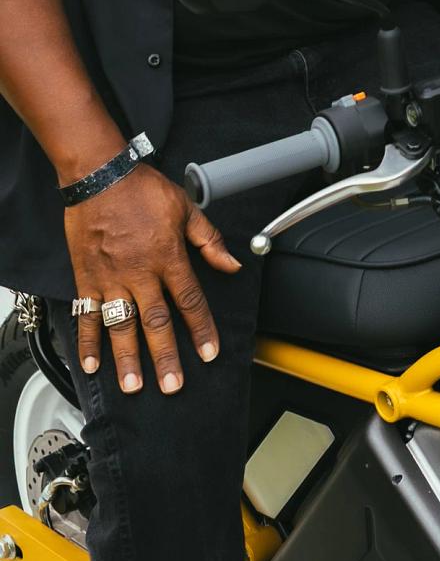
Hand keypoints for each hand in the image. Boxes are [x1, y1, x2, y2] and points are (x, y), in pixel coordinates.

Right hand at [63, 164, 240, 394]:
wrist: (100, 175)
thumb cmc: (143, 189)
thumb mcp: (186, 207)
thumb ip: (209, 240)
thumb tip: (232, 264)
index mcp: (168, 256)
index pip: (190, 300)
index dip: (201, 329)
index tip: (208, 353)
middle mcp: (140, 272)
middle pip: (156, 321)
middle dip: (165, 356)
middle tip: (172, 385)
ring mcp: (110, 278)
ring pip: (121, 325)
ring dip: (127, 358)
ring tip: (133, 385)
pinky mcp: (86, 278)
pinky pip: (87, 314)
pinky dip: (88, 340)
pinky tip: (92, 364)